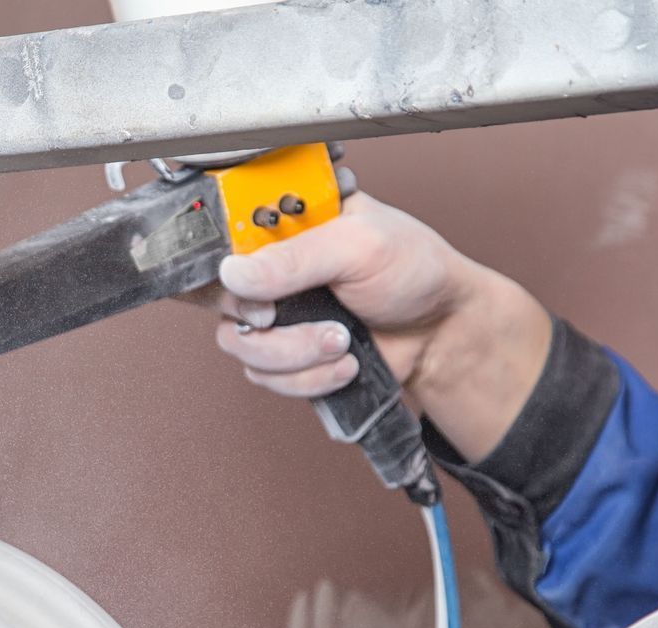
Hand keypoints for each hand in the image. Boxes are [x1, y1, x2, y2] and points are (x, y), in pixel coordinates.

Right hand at [214, 191, 552, 464]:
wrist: (441, 334)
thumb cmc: (414, 272)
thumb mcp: (359, 246)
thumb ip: (294, 258)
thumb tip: (234, 273)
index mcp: (286, 219)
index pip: (220, 231)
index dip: (220, 265)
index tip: (251, 286)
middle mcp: (272, 264)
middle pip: (217, 296)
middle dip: (264, 321)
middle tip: (294, 316)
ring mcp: (275, 311)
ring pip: (239, 344)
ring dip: (294, 354)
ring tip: (341, 340)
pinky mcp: (283, 354)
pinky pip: (263, 375)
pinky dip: (306, 377)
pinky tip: (342, 362)